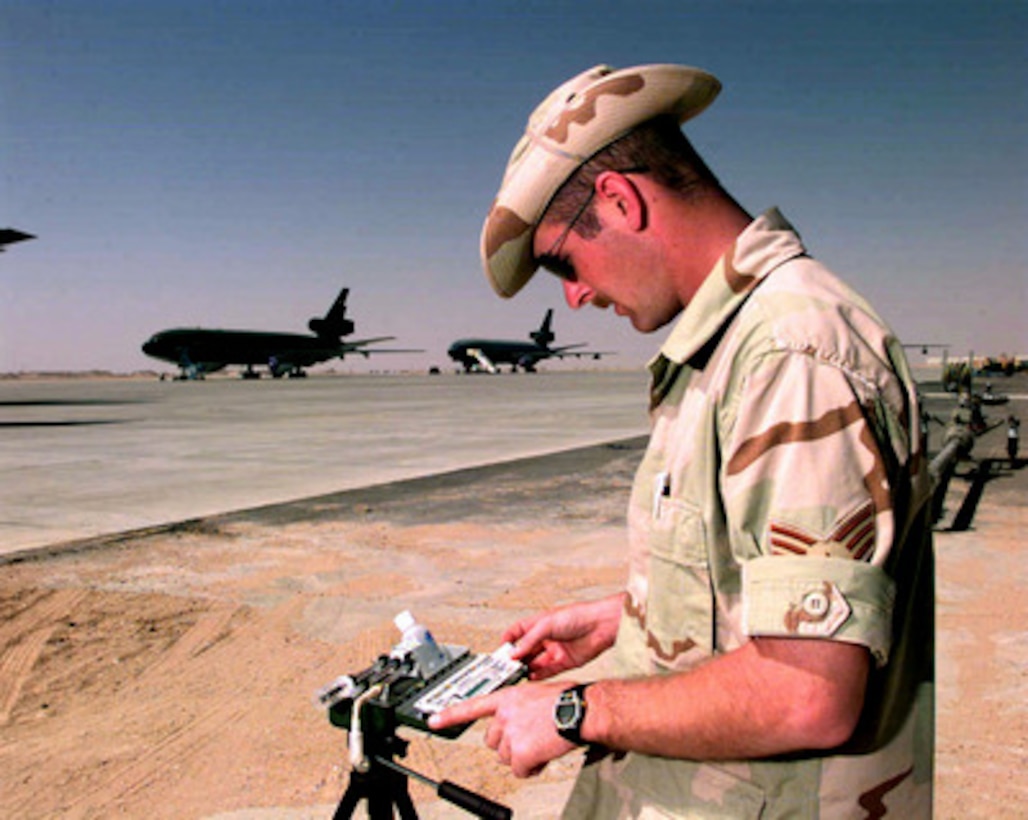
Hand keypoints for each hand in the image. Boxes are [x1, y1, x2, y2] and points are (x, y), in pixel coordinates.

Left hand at [428, 681, 576, 777]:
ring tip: (541, 744)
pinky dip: (532, 768)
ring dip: (521, 757)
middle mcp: (504, 714)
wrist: (581, 710)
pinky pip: (520, 771)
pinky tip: (544, 756)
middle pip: (492, 741)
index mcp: (507, 698)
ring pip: (505, 757)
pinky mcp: (521, 752)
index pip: (471, 707)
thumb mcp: (536, 693)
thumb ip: (521, 707)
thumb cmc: (567, 700)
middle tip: (529, 740)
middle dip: (508, 745)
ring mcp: (511, 734)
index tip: (433, 720)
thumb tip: (522, 721)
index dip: (449, 715)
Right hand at [504, 593, 623, 679]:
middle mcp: (546, 637)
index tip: (500, 651)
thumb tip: (515, 653)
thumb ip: (529, 640)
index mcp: (539, 624)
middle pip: (526, 650)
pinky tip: (531, 678)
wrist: (602, 625)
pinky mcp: (565, 662)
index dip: (509, 641)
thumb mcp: (547, 624)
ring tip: (517, 675)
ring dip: (526, 669)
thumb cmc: (578, 615)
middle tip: (506, 668)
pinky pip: (549, 671)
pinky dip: (539, 675)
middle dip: (516, 659)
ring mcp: (555, 650)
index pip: (518, 632)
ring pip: (536, 662)